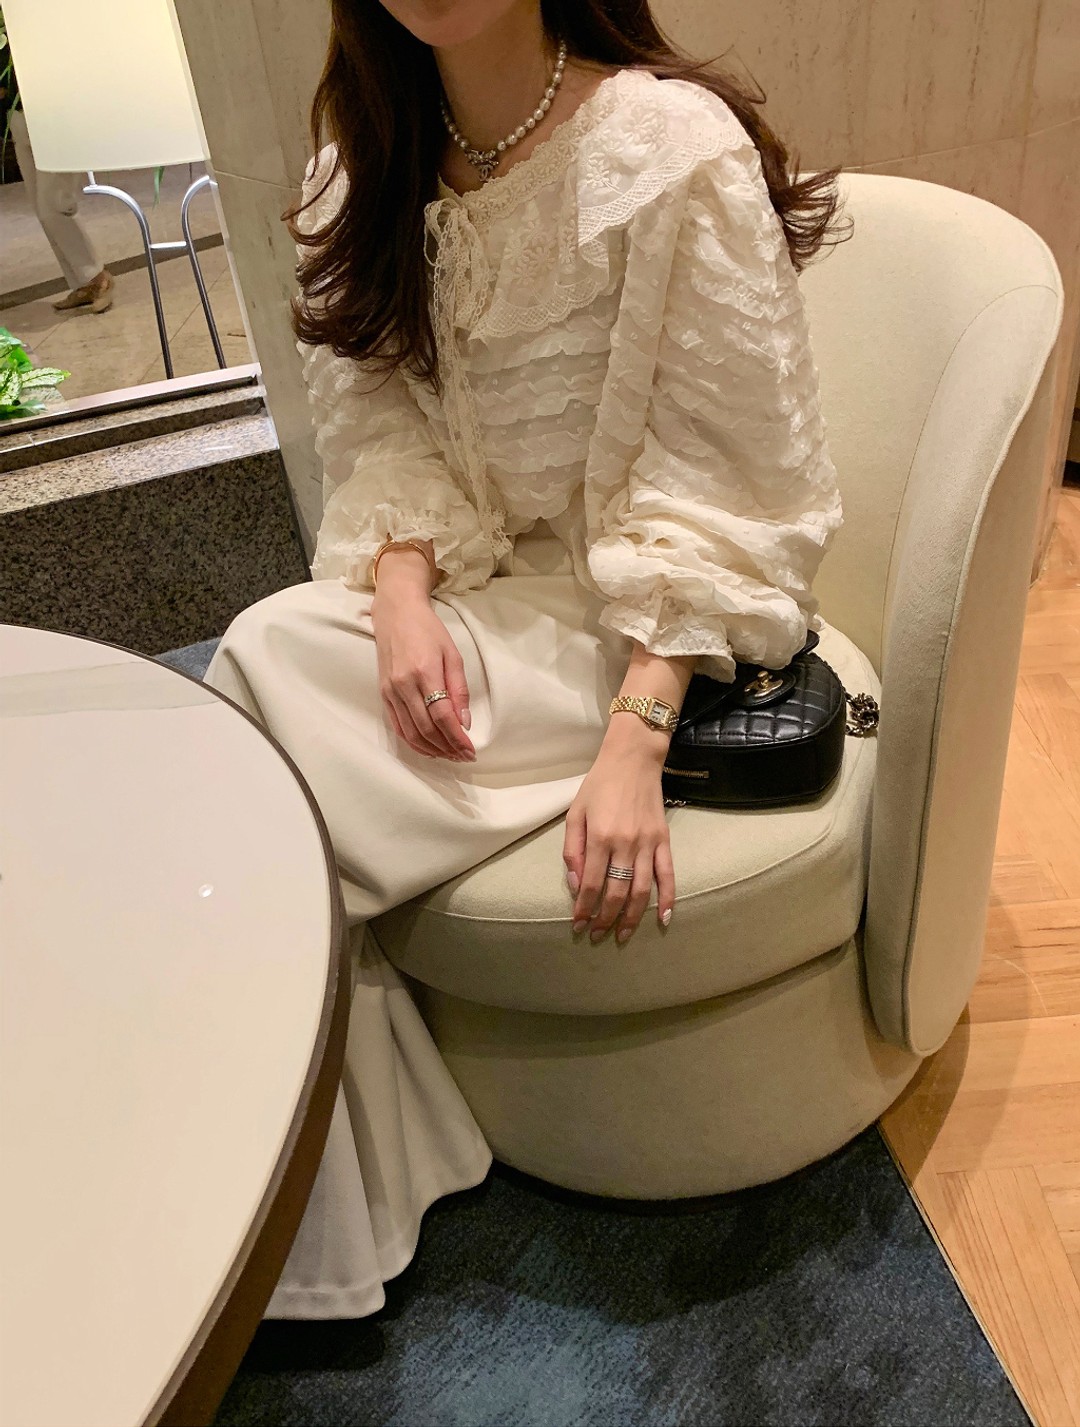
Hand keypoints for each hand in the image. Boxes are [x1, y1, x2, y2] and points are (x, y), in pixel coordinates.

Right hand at [371, 556, 474, 761]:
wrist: (396, 614)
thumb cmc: (428, 630)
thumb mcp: (453, 654)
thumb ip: (459, 689)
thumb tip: (464, 722)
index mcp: (425, 672)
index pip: (442, 716)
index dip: (457, 738)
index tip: (470, 751)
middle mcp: (404, 685)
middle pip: (426, 729)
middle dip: (447, 747)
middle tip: (463, 756)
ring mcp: (391, 691)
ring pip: (410, 733)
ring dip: (431, 749)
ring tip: (449, 755)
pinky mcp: (383, 694)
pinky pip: (398, 726)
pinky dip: (413, 742)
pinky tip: (429, 748)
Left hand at [563, 718, 674, 942]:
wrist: (633, 759)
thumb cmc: (599, 785)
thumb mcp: (575, 813)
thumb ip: (572, 850)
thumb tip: (577, 885)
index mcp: (599, 837)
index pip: (591, 884)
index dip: (583, 908)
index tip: (578, 924)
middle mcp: (625, 843)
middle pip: (616, 892)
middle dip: (604, 919)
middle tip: (597, 935)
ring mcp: (647, 843)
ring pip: (641, 890)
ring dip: (631, 917)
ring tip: (622, 935)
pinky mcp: (664, 840)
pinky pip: (668, 874)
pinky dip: (667, 899)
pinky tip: (662, 919)